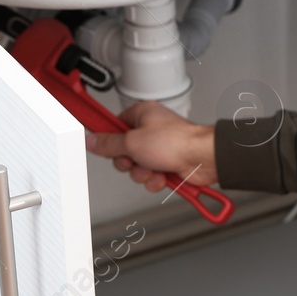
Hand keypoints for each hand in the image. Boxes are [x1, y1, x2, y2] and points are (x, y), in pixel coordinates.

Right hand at [84, 101, 217, 191]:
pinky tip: (163, 176)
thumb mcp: (133, 142)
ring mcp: (160, 150)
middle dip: (128, 162)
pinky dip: (155, 180)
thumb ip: (109, 143)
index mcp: (142, 115)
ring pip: (136, 168)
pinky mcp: (168, 165)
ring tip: (153, 168)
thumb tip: (92, 140)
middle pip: (123, 151)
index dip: (105, 136)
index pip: (113, 125)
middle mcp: (150, 131)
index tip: (95, 140)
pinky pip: (151, 177)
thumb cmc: (178, 141)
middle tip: (134, 160)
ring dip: (142, 173)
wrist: (203, 158)